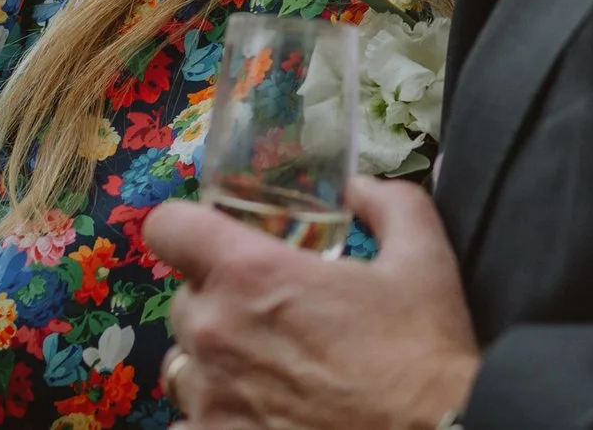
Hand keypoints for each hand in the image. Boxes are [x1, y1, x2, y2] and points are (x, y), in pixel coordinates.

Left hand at [150, 178, 478, 429]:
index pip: (168, 227)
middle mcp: (215, 334)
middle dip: (221, 300)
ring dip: (215, 363)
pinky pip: (189, 422)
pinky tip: (261, 414)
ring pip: (184, 365)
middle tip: (274, 315)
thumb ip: (387, 204)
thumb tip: (360, 187)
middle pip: (184, 299)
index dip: (190, 227)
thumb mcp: (421, 256)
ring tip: (267, 372)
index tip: (218, 240)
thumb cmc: (423, 353)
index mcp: (251, 274)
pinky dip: (217, 418)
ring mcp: (209, 400)